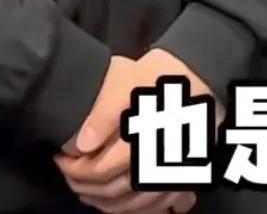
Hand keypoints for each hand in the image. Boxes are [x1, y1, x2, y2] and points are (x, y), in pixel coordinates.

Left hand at [56, 51, 214, 212]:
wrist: (206, 67)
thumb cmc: (166, 72)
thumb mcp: (132, 79)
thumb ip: (106, 113)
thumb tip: (82, 144)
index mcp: (144, 142)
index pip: (101, 171)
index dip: (75, 169)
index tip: (61, 158)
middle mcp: (161, 164)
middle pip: (116, 191)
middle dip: (87, 187)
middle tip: (70, 174)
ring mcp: (178, 173)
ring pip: (137, 203)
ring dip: (109, 203)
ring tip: (90, 191)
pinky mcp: (190, 172)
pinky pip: (164, 204)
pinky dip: (142, 209)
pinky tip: (128, 204)